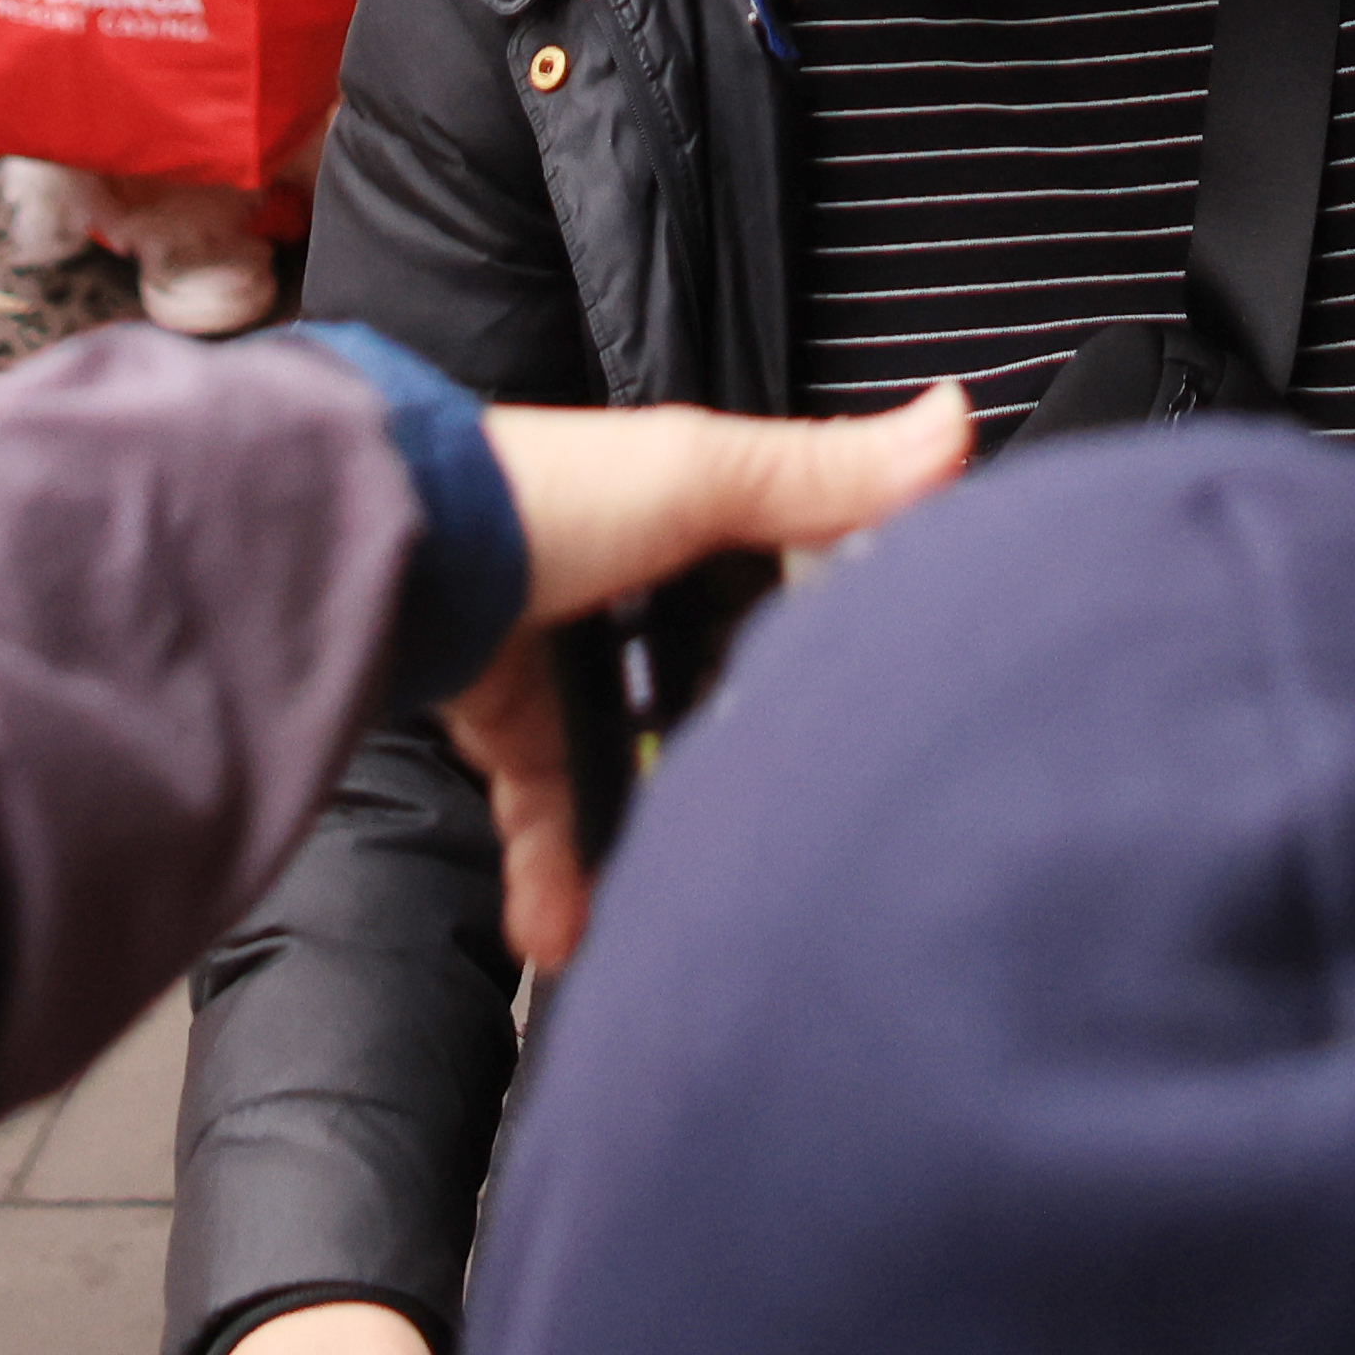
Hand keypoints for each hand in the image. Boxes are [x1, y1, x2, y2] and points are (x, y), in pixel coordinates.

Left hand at [432, 382, 969, 972]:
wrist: (395, 552)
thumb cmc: (544, 494)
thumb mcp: (703, 477)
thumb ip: (825, 474)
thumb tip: (958, 422)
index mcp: (676, 519)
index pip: (770, 583)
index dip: (814, 639)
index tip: (865, 705)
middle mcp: (619, 587)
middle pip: (698, 688)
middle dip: (728, 758)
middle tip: (778, 830)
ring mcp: (556, 654)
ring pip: (621, 763)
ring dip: (642, 839)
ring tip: (686, 909)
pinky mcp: (501, 718)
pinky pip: (541, 808)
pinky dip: (554, 872)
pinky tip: (570, 931)